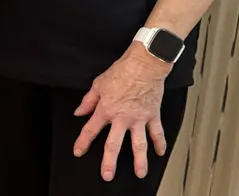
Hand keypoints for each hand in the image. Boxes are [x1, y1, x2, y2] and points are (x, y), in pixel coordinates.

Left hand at [73, 42, 170, 180]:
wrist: (144, 64)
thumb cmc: (121, 71)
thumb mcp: (98, 84)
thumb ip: (88, 101)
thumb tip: (78, 112)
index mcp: (106, 109)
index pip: (91, 129)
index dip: (83, 142)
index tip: (78, 152)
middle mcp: (122, 117)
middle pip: (114, 144)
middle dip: (109, 162)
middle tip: (107, 175)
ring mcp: (139, 118)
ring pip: (139, 144)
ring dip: (139, 161)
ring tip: (139, 173)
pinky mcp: (152, 115)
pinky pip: (157, 132)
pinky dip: (160, 143)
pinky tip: (160, 153)